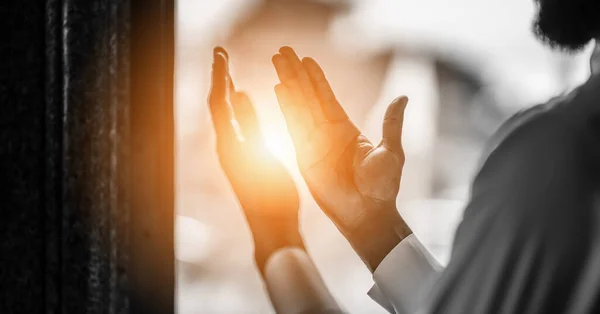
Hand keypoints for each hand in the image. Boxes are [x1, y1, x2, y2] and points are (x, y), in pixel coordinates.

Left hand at [208, 47, 302, 272]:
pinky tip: (242, 107)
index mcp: (229, 144)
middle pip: (217, 105)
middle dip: (219, 78)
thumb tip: (239, 93)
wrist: (272, 228)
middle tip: (220, 54)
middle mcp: (226, 147)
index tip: (221, 52)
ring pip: (224, 116)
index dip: (220, 75)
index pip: (219, 102)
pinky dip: (236, 109)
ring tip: (227, 74)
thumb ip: (251, 125)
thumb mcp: (262, 157)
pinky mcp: (241, 161)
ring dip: (225, 92)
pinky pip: (234, 126)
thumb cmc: (272, 197)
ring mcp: (232, 154)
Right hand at [271, 46, 411, 270]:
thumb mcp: (391, 151)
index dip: (315, 77)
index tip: (305, 59)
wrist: (369, 214)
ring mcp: (314, 143)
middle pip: (307, 96)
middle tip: (282, 52)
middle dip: (295, 73)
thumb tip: (403, 96)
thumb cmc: (383, 187)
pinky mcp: (305, 157)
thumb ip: (391, 124)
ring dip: (287, 84)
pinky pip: (294, 128)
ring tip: (276, 62)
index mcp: (346, 129)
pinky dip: (286, 108)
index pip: (326, 96)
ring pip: (298, 107)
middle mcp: (327, 132)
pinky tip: (278, 89)